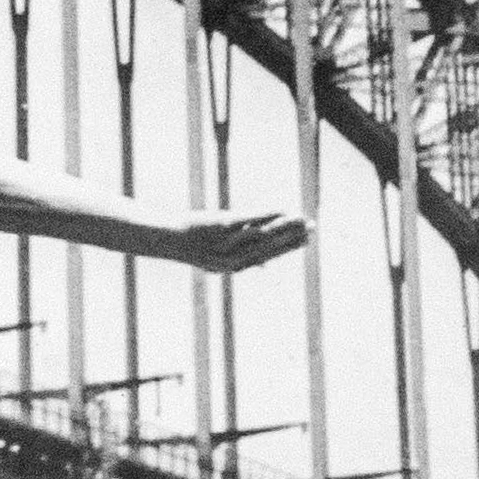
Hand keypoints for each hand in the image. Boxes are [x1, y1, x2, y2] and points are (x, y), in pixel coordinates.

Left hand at [183, 207, 305, 274]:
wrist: (167, 238)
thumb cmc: (192, 246)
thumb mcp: (216, 259)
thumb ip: (242, 260)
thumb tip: (265, 265)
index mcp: (233, 267)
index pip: (267, 258)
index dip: (287, 250)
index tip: (305, 242)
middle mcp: (233, 258)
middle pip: (269, 248)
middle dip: (292, 239)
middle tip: (311, 230)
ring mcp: (229, 243)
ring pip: (263, 236)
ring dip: (285, 228)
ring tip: (302, 221)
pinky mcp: (223, 226)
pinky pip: (251, 221)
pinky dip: (268, 216)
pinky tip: (282, 211)